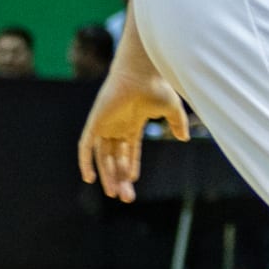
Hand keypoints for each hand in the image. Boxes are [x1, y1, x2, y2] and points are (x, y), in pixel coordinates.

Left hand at [78, 68, 188, 202]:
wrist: (141, 71)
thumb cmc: (157, 86)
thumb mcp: (172, 109)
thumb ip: (177, 124)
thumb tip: (183, 139)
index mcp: (132, 123)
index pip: (129, 150)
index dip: (130, 166)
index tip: (133, 183)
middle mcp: (116, 126)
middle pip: (115, 158)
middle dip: (120, 177)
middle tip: (125, 197)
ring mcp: (104, 125)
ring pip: (103, 157)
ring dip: (108, 175)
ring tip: (114, 193)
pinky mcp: (95, 123)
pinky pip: (86, 146)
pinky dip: (85, 162)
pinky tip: (89, 178)